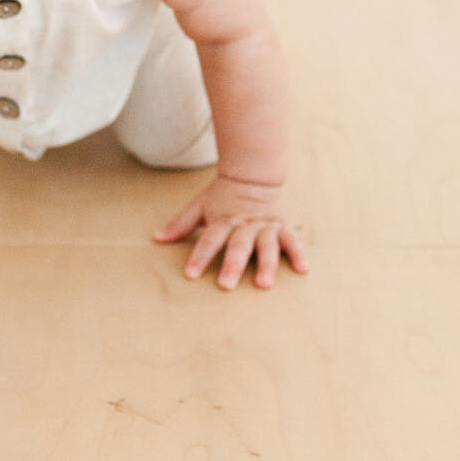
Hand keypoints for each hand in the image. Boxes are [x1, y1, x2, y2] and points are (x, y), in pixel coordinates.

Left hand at [152, 175, 311, 289]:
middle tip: (226, 284)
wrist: (252, 175)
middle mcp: (244, 225)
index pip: (209, 240)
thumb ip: (181, 224)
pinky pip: (292, 241)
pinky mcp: (280, 228)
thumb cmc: (221, 196)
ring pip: (266, 246)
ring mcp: (264, 227)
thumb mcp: (199, 206)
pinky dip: (298, 254)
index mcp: (223, 220)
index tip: (190, 274)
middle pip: (238, 246)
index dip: (199, 256)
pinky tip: (303, 270)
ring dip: (266, 264)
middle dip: (232, 264)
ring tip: (264, 283)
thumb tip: (157, 238)